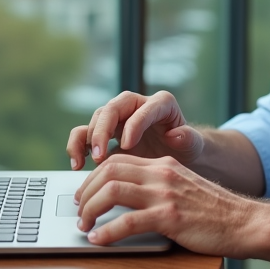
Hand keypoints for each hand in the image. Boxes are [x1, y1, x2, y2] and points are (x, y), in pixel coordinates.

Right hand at [66, 91, 204, 170]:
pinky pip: (84, 134)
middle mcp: (136, 105)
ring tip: (84, 163)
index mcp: (161, 103)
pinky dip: (77, 147)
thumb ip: (188, 138)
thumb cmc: (186, 148)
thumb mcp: (193, 145)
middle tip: (100, 156)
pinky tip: (77, 165)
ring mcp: (119, 118)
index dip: (134, 124)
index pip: (144, 108)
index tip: (128, 145)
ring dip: (86, 139)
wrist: (177, 156)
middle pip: (113, 108)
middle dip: (103, 131)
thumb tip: (176, 134)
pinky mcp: (106, 133)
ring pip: (96, 119)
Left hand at [75, 153, 256, 255]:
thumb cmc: (217, 212)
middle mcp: (162, 174)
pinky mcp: (169, 218)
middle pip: (108, 171)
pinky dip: (106, 232)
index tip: (85, 193)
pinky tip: (99, 240)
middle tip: (78, 210)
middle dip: (86, 191)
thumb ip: (159, 188)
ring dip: (90, 209)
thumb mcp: (185, 188)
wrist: (246, 223)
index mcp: (164, 165)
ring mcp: (165, 194)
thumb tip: (129, 201)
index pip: (117, 161)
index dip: (94, 176)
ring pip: (112, 192)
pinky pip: (126, 222)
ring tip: (84, 225)